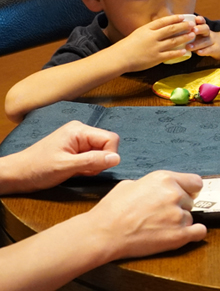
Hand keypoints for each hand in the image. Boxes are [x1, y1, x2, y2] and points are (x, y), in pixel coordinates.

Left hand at [1, 121, 119, 194]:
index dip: (108, 155)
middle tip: (83, 170)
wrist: (17, 174)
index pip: (110, 138)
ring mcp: (78, 139)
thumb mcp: (66, 167)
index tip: (94, 168)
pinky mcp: (75, 148)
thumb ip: (92, 161)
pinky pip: (92, 156)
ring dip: (92, 165)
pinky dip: (87, 166)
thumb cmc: (37, 169)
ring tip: (75, 170)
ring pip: (100, 152)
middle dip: (99, 161)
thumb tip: (117, 158)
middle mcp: (81, 131)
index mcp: (79, 130)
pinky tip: (75, 170)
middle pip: (106, 145)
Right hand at [85, 170, 206, 260]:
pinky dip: (195, 233)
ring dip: (179, 222)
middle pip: (190, 200)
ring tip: (159, 226)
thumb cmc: (112, 210)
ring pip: (189, 217)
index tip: (186, 194)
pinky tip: (187, 233)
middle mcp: (175, 194)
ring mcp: (178, 215)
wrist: (103, 233)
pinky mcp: (178, 235)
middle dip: (179, 206)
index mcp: (164, 179)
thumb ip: (152, 184)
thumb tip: (158, 188)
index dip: (190, 189)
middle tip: (162, 213)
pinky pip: (199, 232)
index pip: (195, 181)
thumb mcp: (131, 184)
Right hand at [113, 15, 196, 70]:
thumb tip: (161, 27)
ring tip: (192, 35)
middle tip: (192, 24)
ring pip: (173, 41)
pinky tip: (185, 50)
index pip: (163, 21)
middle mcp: (152, 36)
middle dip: (183, 26)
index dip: (174, 18)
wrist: (120, 57)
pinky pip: (170, 54)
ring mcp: (155, 47)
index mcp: (147, 29)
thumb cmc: (127, 46)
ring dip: (184, 37)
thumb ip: (149, 30)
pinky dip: (178, 52)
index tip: (182, 16)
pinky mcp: (156, 58)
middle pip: (171, 29)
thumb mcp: (138, 33)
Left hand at [190, 21, 219, 59]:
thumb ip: (189, 32)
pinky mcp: (216, 49)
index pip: (202, 22)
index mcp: (203, 29)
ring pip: (206, 41)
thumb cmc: (205, 40)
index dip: (200, 20)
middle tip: (192, 30)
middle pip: (206, 29)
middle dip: (199, 29)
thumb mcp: (200, 34)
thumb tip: (172, 31)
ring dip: (198, 43)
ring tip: (189, 46)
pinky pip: (211, 50)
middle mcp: (208, 34)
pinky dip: (205, 51)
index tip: (195, 19)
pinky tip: (199, 53)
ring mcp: (213, 41)